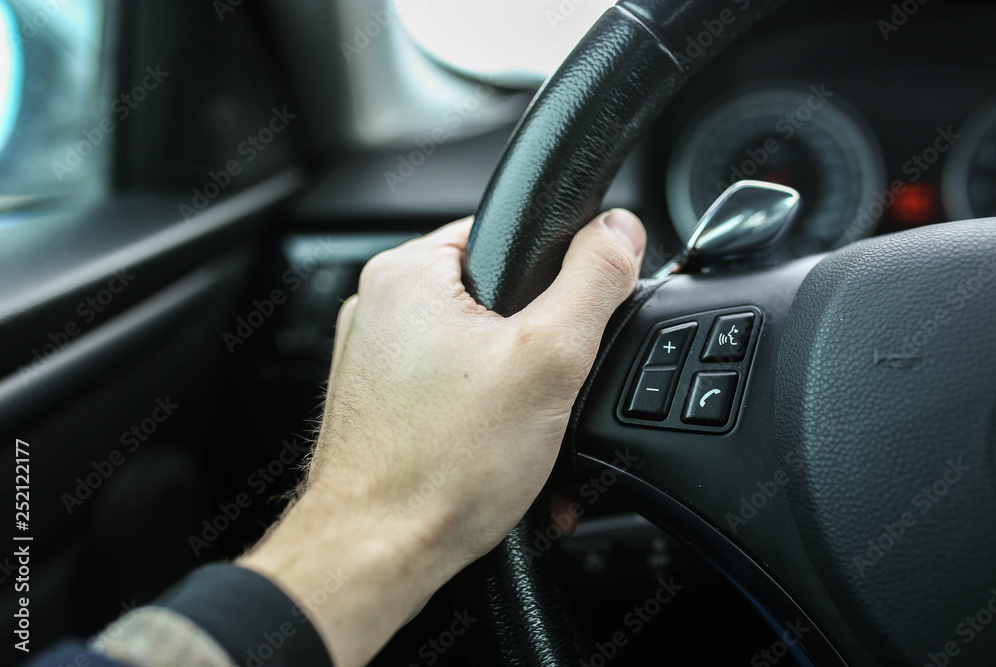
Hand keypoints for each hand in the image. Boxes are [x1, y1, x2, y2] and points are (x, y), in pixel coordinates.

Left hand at [239, 209, 645, 666]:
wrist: (376, 556)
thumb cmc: (439, 468)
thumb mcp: (548, 359)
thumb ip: (593, 281)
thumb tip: (618, 231)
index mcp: (407, 273)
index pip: (511, 236)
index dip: (562, 277)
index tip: (575, 325)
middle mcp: (380, 310)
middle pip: (499, 304)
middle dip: (541, 356)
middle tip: (547, 399)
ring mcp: (376, 362)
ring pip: (479, 357)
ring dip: (519, 397)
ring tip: (522, 440)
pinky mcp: (381, 406)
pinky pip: (453, 395)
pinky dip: (486, 421)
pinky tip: (501, 459)